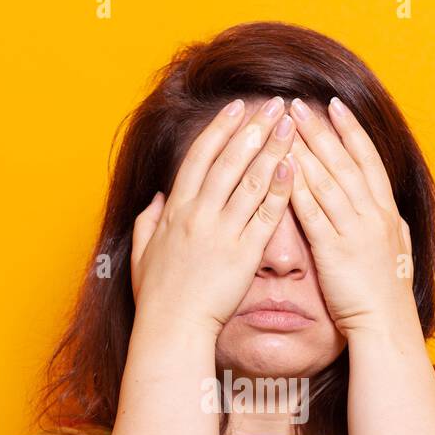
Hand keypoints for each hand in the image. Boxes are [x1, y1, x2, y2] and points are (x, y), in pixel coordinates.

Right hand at [130, 96, 296, 336]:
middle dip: (254, 128)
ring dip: (271, 148)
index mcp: (174, 211)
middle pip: (229, 161)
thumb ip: (148, 221)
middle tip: (274, 105)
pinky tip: (293, 167)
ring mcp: (222, 232)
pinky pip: (265, 216)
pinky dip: (279, 189)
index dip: (220, 130)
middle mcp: (199, 215)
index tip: (237, 107)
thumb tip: (156, 198)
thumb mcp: (142, 254)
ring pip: (250, 180)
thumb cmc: (157, 298)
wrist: (172, 329)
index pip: (199, 158)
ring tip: (291, 125)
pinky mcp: (244, 254)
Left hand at [286, 96, 415, 334]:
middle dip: (321, 130)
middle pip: (344, 162)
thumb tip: (388, 211)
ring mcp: (355, 231)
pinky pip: (313, 212)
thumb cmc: (387, 297)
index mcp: (387, 214)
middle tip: (299, 104)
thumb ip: (388, 227)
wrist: (387, 327)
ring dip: (306, 149)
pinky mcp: (335, 250)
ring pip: (328, 180)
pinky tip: (281, 168)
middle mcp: (373, 215)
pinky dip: (297, 187)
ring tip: (285, 124)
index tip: (334, 105)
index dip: (351, 130)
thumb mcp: (395, 252)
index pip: (368, 161)